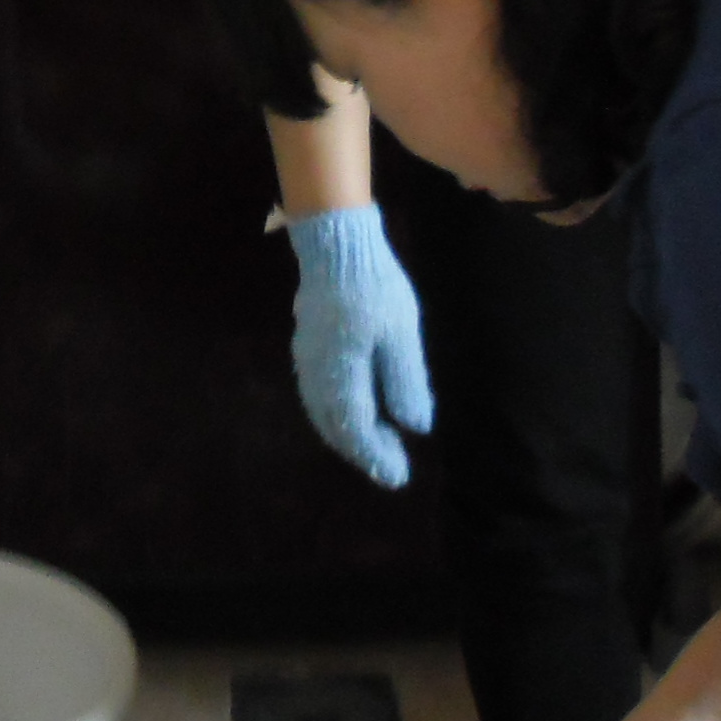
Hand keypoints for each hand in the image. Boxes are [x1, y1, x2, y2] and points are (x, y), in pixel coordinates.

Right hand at [286, 207, 432, 488]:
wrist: (335, 244)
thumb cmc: (374, 289)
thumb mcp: (401, 336)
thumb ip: (406, 383)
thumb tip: (414, 427)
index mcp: (341, 378)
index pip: (357, 431)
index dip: (377, 457)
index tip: (399, 477)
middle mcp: (317, 377)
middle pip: (335, 427)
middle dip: (362, 451)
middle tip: (389, 467)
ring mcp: (307, 360)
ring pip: (323, 412)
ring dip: (347, 434)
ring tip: (372, 445)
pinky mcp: (307, 345)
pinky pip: (318, 395)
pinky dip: (335, 414)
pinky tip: (351, 409)